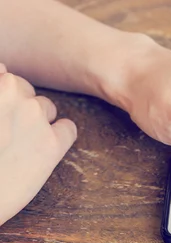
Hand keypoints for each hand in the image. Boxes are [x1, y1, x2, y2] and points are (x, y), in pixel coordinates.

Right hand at [0, 64, 76, 225]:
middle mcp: (9, 88)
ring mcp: (33, 114)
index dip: (0, 91)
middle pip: (23, 87)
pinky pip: (68, 128)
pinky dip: (59, 136)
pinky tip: (43, 149)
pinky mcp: (51, 143)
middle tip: (2, 130)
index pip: (2, 70)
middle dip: (16, 104)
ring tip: (15, 143)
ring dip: (36, 120)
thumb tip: (3, 69)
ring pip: (45, 106)